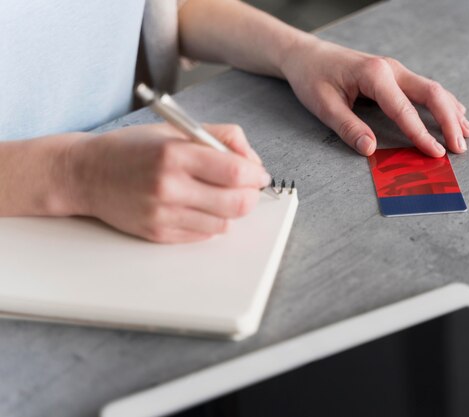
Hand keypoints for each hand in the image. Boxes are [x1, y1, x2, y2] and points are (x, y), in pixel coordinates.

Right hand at [66, 124, 269, 242]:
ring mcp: (163, 214)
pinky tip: (199, 206)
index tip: (258, 173)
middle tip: (247, 187)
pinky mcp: (158, 234)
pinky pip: (204, 235)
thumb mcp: (176, 130)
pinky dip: (211, 222)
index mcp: (175, 154)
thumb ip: (220, 137)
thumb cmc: (132, 149)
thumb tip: (252, 160)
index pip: (236, 172)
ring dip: (231, 210)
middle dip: (250, 195)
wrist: (86, 174)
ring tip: (218, 195)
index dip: (255, 174)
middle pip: (236, 203)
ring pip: (224, 223)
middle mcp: (169, 187)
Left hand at [281, 38, 468, 156]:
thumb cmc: (313, 78)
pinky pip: (425, 89)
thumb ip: (348, 127)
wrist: (307, 55)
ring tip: (465, 135)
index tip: (436, 154)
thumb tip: (371, 149)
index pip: (404, 109)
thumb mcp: (324, 105)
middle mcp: (391, 69)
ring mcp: (396, 71)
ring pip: (433, 90)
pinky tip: (455, 115)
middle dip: (448, 121)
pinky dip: (442, 104)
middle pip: (431, 93)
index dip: (421, 134)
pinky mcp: (395, 76)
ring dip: (451, 112)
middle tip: (459, 148)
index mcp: (374, 75)